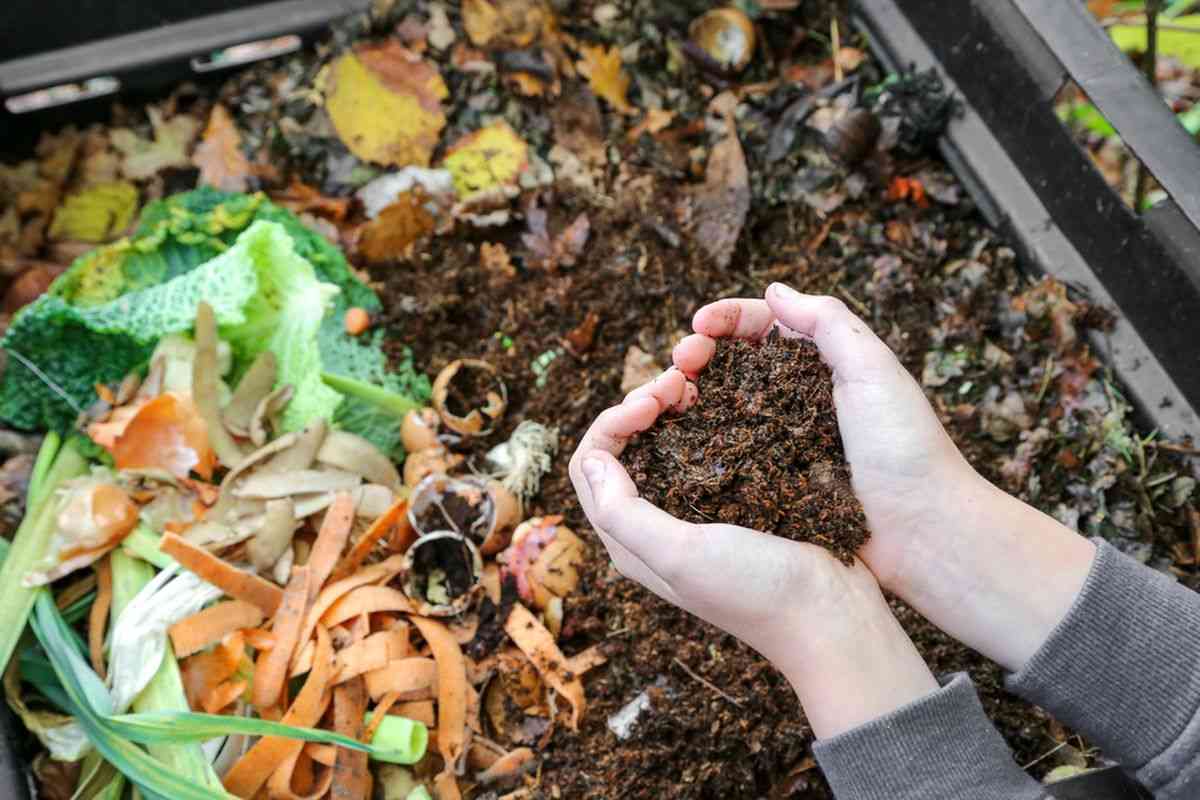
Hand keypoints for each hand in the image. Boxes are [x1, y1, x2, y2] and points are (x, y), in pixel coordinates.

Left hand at [568, 369, 938, 737]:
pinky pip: (704, 447)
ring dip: (669, 407)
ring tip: (696, 383)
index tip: (652, 402)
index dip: (612, 421)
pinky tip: (725, 401)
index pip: (591, 464)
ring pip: (662, 442)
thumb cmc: (756, 590)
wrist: (832, 615)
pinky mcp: (734, 500)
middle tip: (678, 381)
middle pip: (623, 447)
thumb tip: (592, 458)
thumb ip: (624, 513)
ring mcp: (696, 511)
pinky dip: (704, 418)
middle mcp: (655, 525)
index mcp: (630, 541)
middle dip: (640, 405)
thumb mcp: (681, 556)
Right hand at [672, 283, 969, 591]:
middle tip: (679, 362)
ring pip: (722, 406)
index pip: (763, 326)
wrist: (922, 531)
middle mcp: (796, 398)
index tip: (698, 325)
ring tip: (668, 396)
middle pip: (733, 364)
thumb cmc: (905, 448)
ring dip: (690, 394)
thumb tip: (774, 290)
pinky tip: (678, 437)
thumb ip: (828, 322)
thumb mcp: (874, 369)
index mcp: (823, 364)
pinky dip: (698, 440)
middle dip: (699, 353)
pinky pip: (726, 454)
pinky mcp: (771, 482)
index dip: (726, 319)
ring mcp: (780, 442)